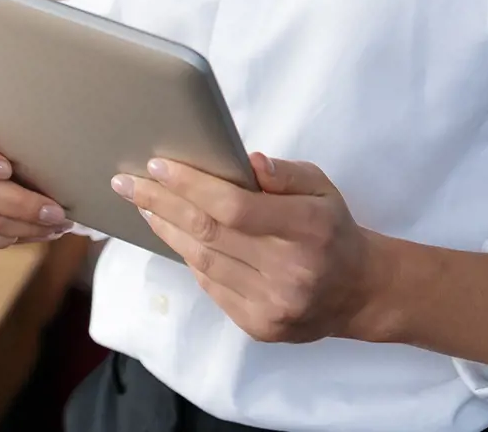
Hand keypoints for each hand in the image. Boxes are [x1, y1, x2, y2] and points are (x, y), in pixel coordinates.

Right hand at [0, 109, 71, 251]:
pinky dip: (12, 238)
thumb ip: (13, 125)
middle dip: (18, 203)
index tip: (7, 167)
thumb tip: (52, 138)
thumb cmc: (12, 131)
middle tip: (56, 210)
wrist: (5, 150)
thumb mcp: (8, 120)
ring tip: (57, 223)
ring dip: (24, 226)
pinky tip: (36, 231)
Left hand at [114, 152, 386, 343]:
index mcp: (308, 229)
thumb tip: (247, 161)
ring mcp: (273, 304)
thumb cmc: (331, 229)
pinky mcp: (260, 327)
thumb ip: (284, 173)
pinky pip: (212, 287)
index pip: (235, 207)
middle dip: (161, 203)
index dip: (191, 185)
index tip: (157, 165)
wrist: (359, 291)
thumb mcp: (320, 187)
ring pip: (204, 262)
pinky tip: (172, 235)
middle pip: (210, 233)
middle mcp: (290, 271)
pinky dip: (189, 258)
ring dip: (167, 230)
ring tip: (143, 205)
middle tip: (128, 182)